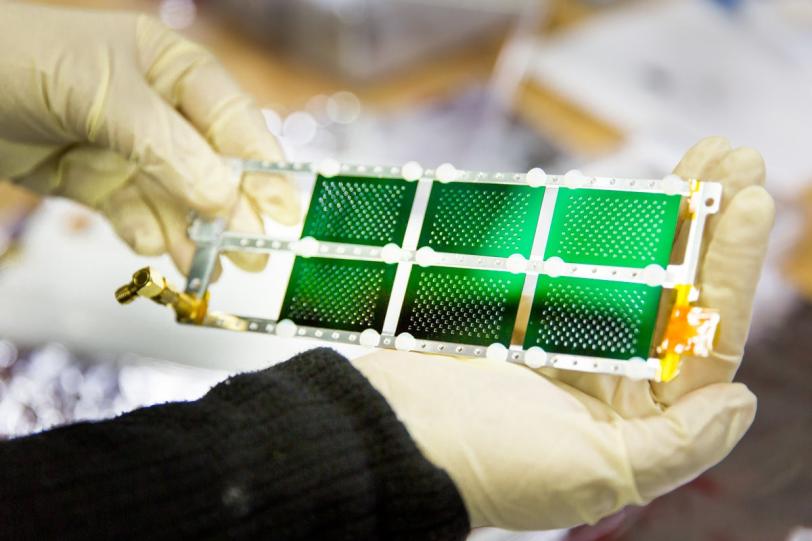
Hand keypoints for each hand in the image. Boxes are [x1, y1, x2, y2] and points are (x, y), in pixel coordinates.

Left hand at [0, 4, 298, 274]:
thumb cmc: (22, 59)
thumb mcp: (105, 95)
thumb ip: (168, 148)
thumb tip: (224, 198)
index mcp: (175, 71)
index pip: (234, 122)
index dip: (262, 166)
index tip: (284, 210)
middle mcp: (161, 112)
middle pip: (213, 168)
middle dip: (233, 212)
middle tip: (254, 253)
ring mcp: (130, 150)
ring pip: (177, 200)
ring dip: (194, 236)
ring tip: (211, 271)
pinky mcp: (99, 183)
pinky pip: (135, 214)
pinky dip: (147, 233)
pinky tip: (154, 245)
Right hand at [352, 137, 774, 529]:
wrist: (394, 433)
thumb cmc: (490, 464)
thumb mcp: (599, 473)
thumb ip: (679, 445)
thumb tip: (740, 401)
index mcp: (635, 413)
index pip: (703, 336)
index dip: (732, 269)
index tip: (755, 203)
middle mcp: (607, 372)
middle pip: (674, 289)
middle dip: (712, 225)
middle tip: (741, 159)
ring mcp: (563, 333)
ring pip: (628, 262)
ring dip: (668, 209)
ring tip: (709, 154)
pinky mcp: (519, 305)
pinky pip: (568, 256)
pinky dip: (599, 220)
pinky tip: (633, 185)